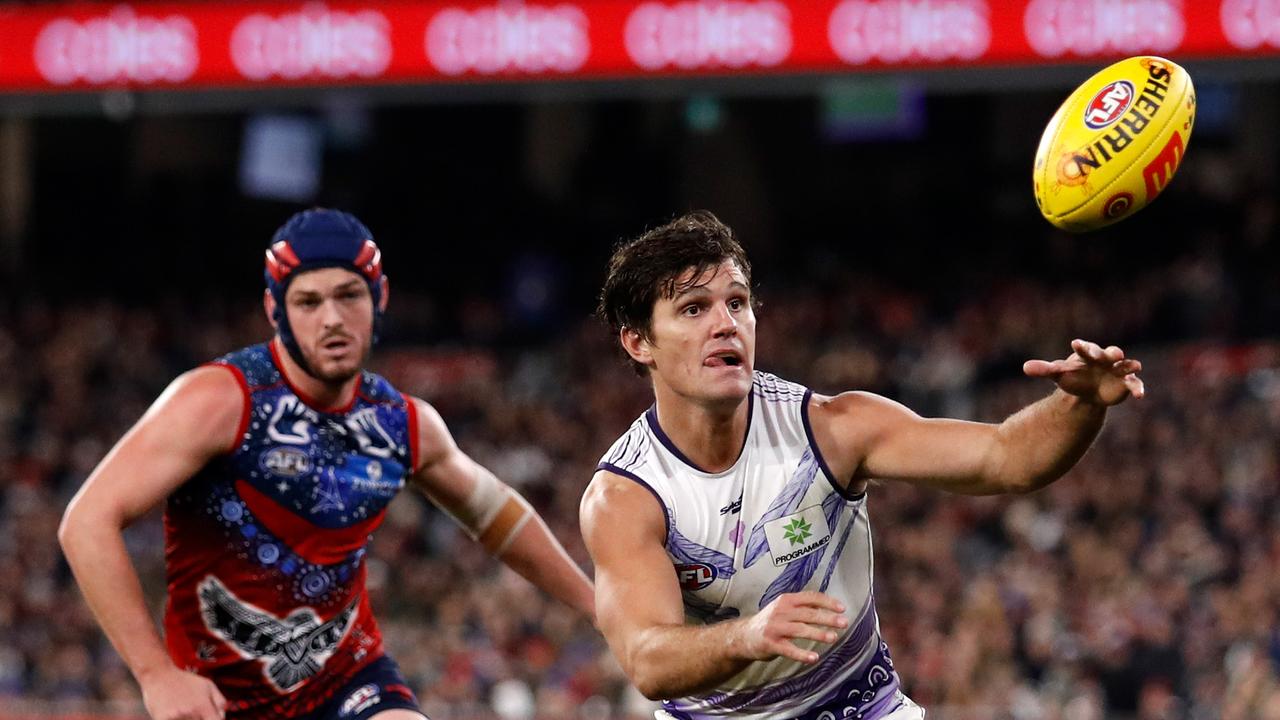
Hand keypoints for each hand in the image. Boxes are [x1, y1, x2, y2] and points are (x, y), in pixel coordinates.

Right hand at [139, 665, 226, 719]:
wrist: (160, 675)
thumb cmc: (185, 681)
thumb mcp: (208, 685)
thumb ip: (220, 701)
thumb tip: (223, 717)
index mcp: (203, 705)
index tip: (209, 717)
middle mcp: (190, 712)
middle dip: (199, 718)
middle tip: (192, 709)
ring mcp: (176, 717)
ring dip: (186, 719)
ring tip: (182, 710)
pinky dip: (174, 719)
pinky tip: (173, 712)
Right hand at [733, 591, 847, 664]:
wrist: (744, 636)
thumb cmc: (770, 622)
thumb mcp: (783, 608)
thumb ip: (801, 606)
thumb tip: (828, 607)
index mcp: (786, 600)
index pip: (810, 598)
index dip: (827, 602)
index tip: (842, 608)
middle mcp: (780, 611)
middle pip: (808, 614)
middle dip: (827, 618)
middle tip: (844, 622)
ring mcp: (775, 627)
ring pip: (800, 630)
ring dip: (818, 634)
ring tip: (833, 638)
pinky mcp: (771, 643)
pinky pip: (789, 649)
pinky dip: (802, 654)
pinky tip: (814, 658)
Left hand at [1023, 339, 1144, 405]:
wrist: (1087, 392)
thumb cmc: (1073, 377)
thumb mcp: (1058, 374)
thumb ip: (1044, 370)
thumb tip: (1024, 367)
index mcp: (1088, 355)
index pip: (1086, 349)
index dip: (1083, 347)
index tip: (1076, 344)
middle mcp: (1106, 359)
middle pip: (1109, 353)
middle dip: (1112, 353)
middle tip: (1115, 353)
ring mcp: (1118, 370)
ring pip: (1127, 366)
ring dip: (1131, 365)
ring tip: (1135, 366)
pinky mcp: (1126, 383)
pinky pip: (1134, 384)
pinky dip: (1138, 388)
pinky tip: (1140, 396)